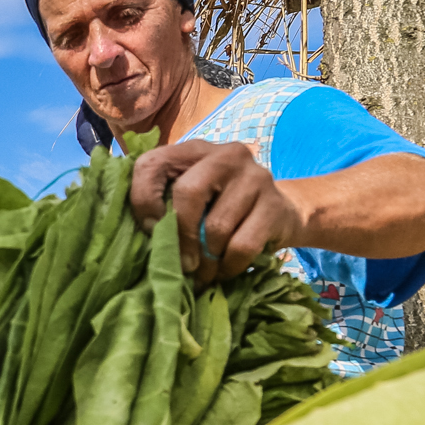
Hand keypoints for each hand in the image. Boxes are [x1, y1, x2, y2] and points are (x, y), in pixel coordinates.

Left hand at [127, 140, 305, 284]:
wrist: (282, 213)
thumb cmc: (223, 209)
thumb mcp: (192, 200)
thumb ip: (166, 206)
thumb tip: (145, 236)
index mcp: (194, 150)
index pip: (152, 164)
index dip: (142, 200)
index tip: (150, 230)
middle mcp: (226, 155)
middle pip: (188, 193)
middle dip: (179, 236)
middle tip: (181, 264)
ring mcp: (254, 177)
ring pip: (216, 227)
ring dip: (205, 261)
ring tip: (203, 274)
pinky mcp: (274, 205)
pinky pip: (242, 246)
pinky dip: (228, 266)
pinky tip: (223, 271)